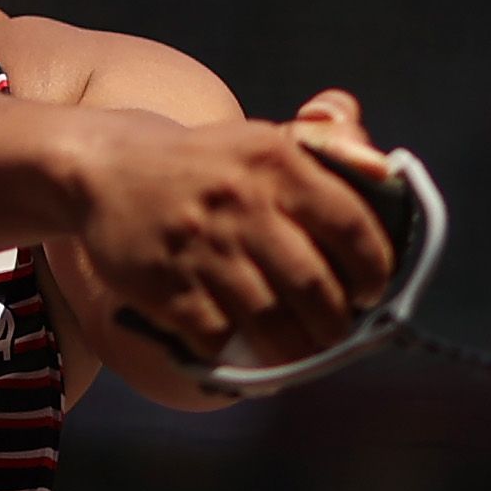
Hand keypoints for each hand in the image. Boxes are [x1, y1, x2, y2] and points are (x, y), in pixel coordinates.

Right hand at [73, 94, 396, 367]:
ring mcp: (200, 246)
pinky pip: (217, 337)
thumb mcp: (264, 139)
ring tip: (300, 350)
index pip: (350, 224)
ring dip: (294, 349)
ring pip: (270, 323)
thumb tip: (384, 168)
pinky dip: (235, 351)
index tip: (371, 290)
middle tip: (335, 332)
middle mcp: (241, 201)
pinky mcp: (164, 284)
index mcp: (276, 160)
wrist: (107, 167)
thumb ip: (331, 147)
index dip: (373, 268)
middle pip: (314, 287)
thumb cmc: (207, 163)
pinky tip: (241, 345)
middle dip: (335, 324)